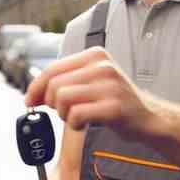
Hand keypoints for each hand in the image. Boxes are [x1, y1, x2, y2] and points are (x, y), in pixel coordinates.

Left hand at [25, 47, 154, 138]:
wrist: (149, 118)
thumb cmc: (115, 102)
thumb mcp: (92, 82)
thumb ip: (65, 81)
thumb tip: (33, 94)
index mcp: (94, 55)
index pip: (52, 68)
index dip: (36, 87)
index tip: (30, 100)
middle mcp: (102, 66)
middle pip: (54, 84)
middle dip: (51, 103)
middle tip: (62, 112)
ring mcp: (109, 85)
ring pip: (62, 98)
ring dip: (63, 114)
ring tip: (75, 117)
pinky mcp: (114, 106)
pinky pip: (76, 114)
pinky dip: (73, 123)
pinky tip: (83, 124)